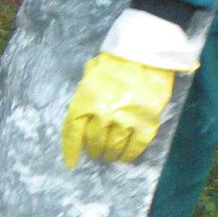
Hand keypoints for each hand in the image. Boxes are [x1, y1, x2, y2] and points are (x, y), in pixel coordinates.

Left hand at [61, 53, 176, 166]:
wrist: (146, 53)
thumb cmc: (115, 60)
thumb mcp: (90, 73)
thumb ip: (84, 93)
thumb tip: (82, 110)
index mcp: (85, 101)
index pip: (72, 132)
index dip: (71, 150)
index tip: (71, 163)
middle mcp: (103, 114)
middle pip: (94, 140)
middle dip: (93, 150)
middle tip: (95, 154)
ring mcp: (125, 119)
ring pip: (114, 145)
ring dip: (110, 154)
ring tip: (109, 157)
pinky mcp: (146, 122)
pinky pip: (136, 145)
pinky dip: (130, 154)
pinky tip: (126, 158)